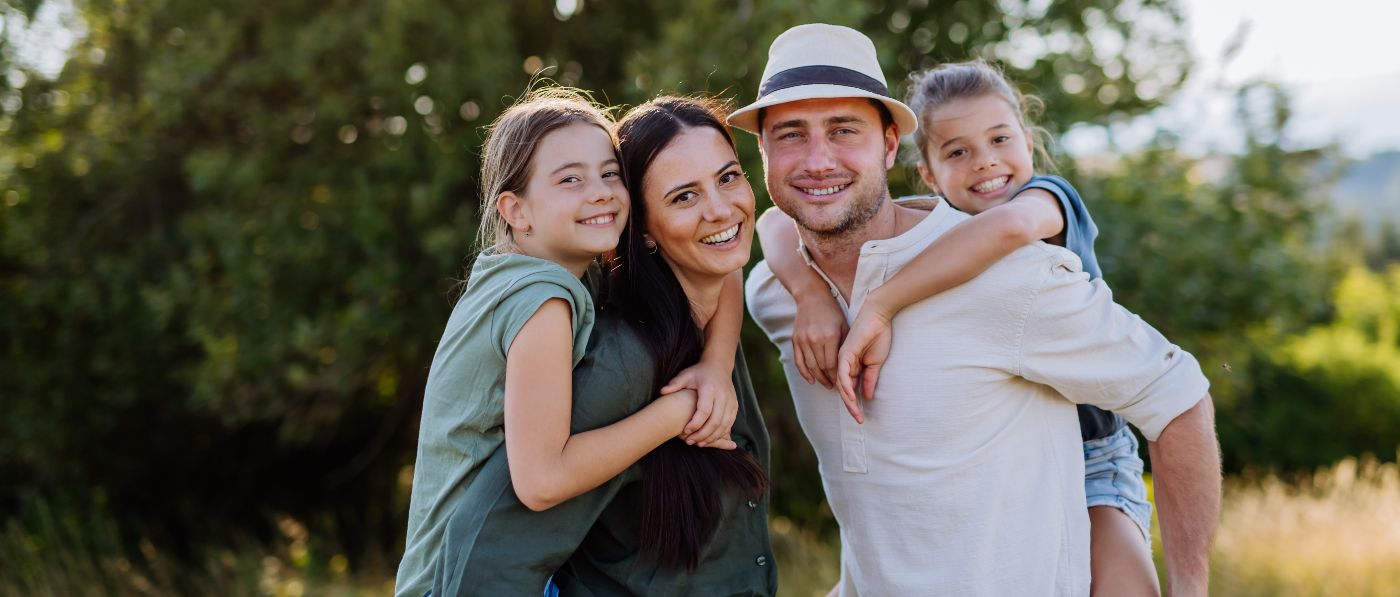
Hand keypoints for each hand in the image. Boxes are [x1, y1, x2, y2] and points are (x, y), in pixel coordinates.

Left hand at [661, 362, 738, 448]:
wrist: (719, 366)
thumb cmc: (699, 372)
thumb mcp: (686, 375)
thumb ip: (675, 384)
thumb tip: (662, 392)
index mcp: (710, 388)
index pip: (705, 410)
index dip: (695, 423)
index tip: (685, 431)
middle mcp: (723, 395)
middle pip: (715, 421)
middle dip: (703, 434)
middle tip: (690, 442)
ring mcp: (731, 402)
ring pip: (724, 425)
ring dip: (712, 437)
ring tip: (699, 444)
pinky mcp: (735, 406)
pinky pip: (730, 424)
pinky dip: (720, 434)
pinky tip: (709, 439)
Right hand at [791, 291, 846, 388]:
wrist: (811, 296)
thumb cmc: (832, 311)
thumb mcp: (844, 325)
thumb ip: (845, 345)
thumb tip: (849, 366)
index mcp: (829, 336)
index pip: (833, 364)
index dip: (838, 376)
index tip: (843, 382)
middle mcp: (815, 339)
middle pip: (821, 367)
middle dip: (829, 379)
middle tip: (836, 387)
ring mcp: (803, 340)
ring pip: (810, 366)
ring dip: (818, 378)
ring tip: (826, 384)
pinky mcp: (795, 339)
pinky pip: (799, 361)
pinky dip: (804, 372)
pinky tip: (811, 380)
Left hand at [835, 305, 893, 422]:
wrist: (878, 317)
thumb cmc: (878, 336)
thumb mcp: (876, 363)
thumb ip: (869, 379)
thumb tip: (866, 396)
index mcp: (852, 366)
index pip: (850, 389)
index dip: (855, 403)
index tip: (861, 417)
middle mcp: (844, 364)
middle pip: (844, 390)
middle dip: (851, 406)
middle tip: (859, 420)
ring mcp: (843, 359)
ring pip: (841, 384)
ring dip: (848, 400)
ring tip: (856, 412)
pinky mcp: (844, 354)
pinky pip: (843, 373)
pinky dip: (845, 386)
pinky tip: (850, 396)